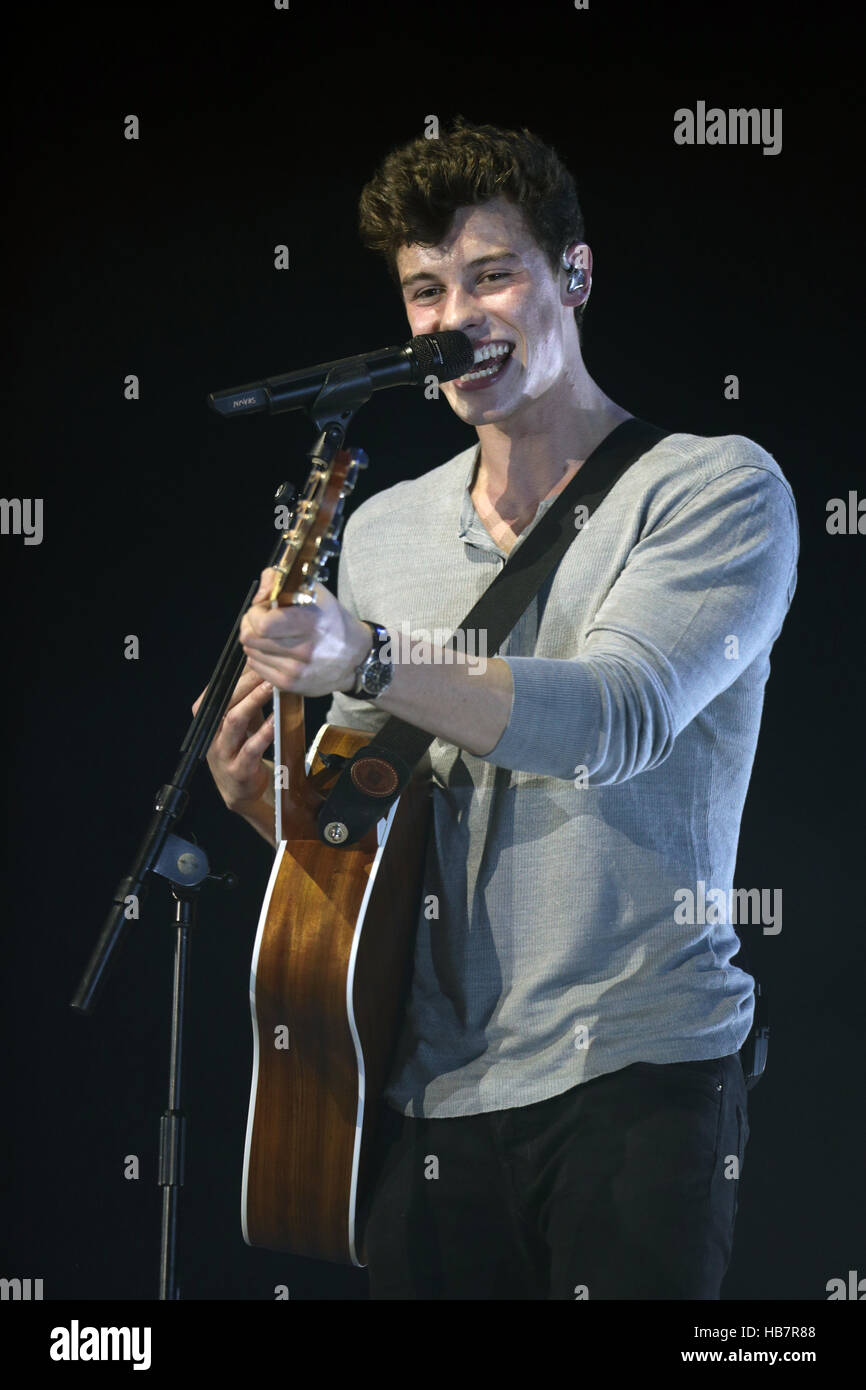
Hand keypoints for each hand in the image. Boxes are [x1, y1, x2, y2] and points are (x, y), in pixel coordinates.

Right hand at [192, 664, 274, 813]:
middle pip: (225, 701)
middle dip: (246, 683)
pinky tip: (277, 719)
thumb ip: (248, 699)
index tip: (256, 658)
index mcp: (209, 718)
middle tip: (267, 669)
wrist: (242, 791)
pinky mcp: (238, 769)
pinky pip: (251, 747)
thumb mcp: (242, 722)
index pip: (219, 690)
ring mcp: (223, 752)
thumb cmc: (242, 749)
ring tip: (271, 688)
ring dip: (253, 701)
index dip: (236, 674)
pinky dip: (265, 731)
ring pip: (234, 720)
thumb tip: (262, 667)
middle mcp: (212, 733)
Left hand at [239, 570, 371, 695]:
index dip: (255, 613)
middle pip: (251, 638)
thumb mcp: (315, 592)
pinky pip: (257, 668)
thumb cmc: (333, 622)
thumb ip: (282, 581)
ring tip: (272, 636)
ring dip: (255, 642)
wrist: (356, 658)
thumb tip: (259, 594)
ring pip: (251, 653)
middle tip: (262, 621)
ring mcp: (297, 671)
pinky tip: (274, 650)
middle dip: (250, 625)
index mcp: (311, 623)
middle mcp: (304, 650)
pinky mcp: (292, 685)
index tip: (264, 609)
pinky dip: (260, 657)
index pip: (262, 624)